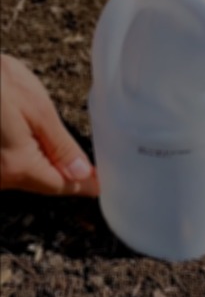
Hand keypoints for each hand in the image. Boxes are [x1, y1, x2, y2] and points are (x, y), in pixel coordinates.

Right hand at [0, 54, 98, 195]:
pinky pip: (10, 168)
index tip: (101, 184)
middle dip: (66, 175)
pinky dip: (27, 160)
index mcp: (17, 165)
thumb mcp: (37, 110)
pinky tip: (35, 143)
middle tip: (92, 168)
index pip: (61, 186)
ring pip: (25, 177)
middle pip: (42, 184)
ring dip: (45, 167)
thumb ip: (61, 146)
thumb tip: (81, 173)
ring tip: (67, 155)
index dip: (85, 185)